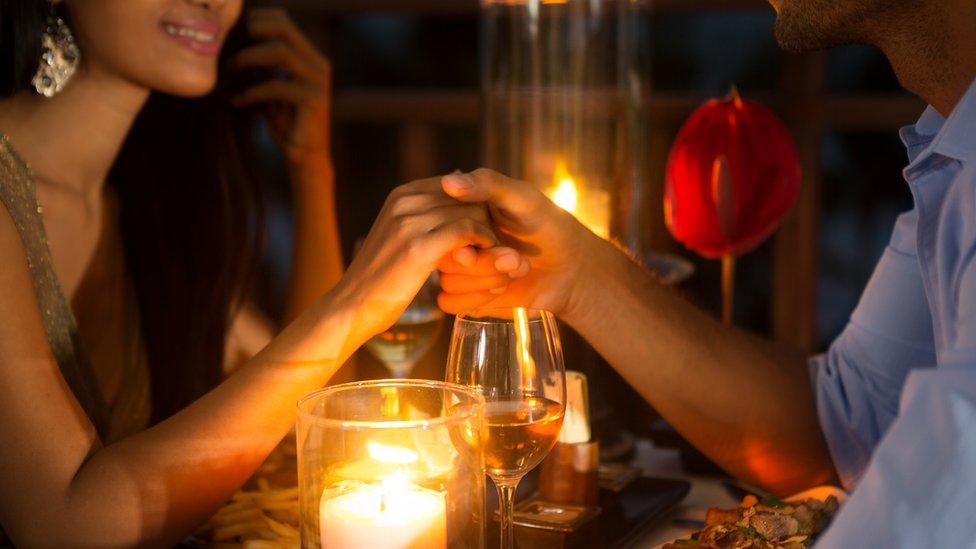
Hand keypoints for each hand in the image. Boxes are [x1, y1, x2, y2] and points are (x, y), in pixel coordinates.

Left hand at [231, 8, 330, 165]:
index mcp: (311, 58)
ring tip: (229, 70)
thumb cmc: (286, 124)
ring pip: (280, 52)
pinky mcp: (313, 100)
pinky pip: (277, 85)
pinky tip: (238, 101)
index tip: (234, 29)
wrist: (305, 157)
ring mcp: (318, 82)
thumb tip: (236, 46)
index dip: (259, 19)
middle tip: (229, 43)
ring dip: (248, 58)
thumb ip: (265, 68)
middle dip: (254, 31)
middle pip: (285, 30)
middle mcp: (319, 65)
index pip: (286, 23)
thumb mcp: (273, 89)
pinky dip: (252, 91)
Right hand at [329, 177, 516, 343]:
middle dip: (485, 218)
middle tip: (494, 243)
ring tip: (493, 252)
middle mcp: (405, 201)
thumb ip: (424, 217)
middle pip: (466, 197)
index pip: (455, 185)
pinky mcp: (419, 246)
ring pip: (470, 211)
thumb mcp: (398, 237)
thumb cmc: (380, 279)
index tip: (483, 230)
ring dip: (488, 232)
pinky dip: (482, 242)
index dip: (474, 206)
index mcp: (402, 194)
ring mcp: (410, 221)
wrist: (352, 307)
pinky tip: (484, 257)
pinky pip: (466, 231)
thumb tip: (453, 195)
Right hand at [436, 168, 607, 317]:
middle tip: (515, 257)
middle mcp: (454, 239)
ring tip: (516, 269)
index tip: (495, 236)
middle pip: (443, 257)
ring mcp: (458, 269)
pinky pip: (449, 302)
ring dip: (487, 280)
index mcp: (460, 211)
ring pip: (447, 282)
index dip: (465, 236)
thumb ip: (487, 184)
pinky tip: (503, 289)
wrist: (570, 268)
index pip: (438, 224)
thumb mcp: (522, 197)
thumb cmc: (548, 225)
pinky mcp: (465, 296)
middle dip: (484, 263)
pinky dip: (478, 299)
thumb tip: (449, 181)